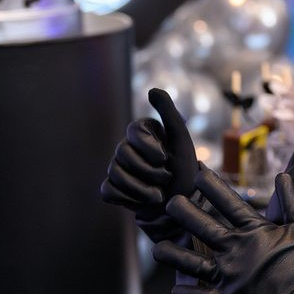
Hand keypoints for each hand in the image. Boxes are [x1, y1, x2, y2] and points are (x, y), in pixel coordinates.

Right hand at [100, 88, 198, 236]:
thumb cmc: (185, 169)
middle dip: (149, 171)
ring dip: (142, 189)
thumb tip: (152, 89)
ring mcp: (117, 167)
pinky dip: (128, 199)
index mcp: (142, 132)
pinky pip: (108, 191)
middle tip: (167, 178)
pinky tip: (142, 201)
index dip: (150, 148)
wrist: (183, 204)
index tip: (165, 158)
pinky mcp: (113, 188)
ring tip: (158, 194)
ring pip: (115, 174)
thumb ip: (169, 113)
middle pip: (122, 154)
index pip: (133, 131)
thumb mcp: (181, 140)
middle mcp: (127, 146)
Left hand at [154, 166, 293, 293]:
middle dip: (184, 213)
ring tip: (156, 248)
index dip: (212, 187)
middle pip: (203, 228)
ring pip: (193, 264)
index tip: (198, 174)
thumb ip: (291, 200)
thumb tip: (283, 175)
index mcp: (254, 231)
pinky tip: (175, 289)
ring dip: (173, 255)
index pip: (229, 203)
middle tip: (170, 202)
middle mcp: (236, 250)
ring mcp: (230, 276)